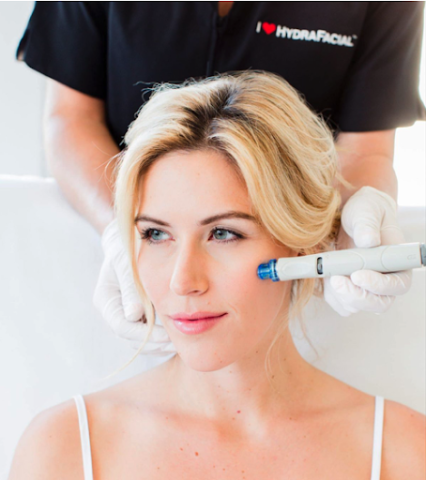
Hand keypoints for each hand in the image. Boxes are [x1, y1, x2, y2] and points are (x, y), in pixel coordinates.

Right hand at [93, 219, 175, 354]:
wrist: (131, 239)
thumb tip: (134, 315)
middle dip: (156, 344)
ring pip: (143, 339)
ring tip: (184, 340)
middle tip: (179, 343)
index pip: (122, 327)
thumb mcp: (127, 262)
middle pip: (133, 339)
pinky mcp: (141, 313)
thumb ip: (130, 287)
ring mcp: (127, 313)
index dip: (145, 336)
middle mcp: (115, 310)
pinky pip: (152, 331)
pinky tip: (183, 331)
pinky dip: (165, 333)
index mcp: (106, 300)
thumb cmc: (128, 246)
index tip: (168, 336)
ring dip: (162, 342)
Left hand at [324, 186, 411, 316]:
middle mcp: (386, 280)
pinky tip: (326, 276)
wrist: (352, 218)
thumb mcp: (365, 211)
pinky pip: (341, 304)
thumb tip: (369, 241)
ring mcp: (367, 288)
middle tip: (335, 280)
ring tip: (328, 272)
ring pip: (356, 306)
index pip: (397, 285)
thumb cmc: (365, 212)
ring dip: (340, 295)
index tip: (357, 275)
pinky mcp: (350, 291)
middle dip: (355, 296)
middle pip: (378, 304)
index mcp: (398, 263)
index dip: (379, 285)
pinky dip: (331, 295)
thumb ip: (366, 224)